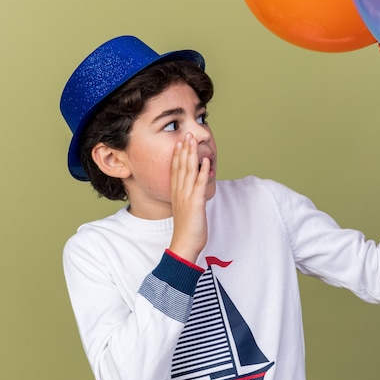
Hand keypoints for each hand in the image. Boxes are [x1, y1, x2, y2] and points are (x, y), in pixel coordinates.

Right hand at [168, 133, 209, 262]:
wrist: (184, 244)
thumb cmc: (187, 231)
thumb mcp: (186, 211)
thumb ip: (189, 200)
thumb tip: (194, 194)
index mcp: (176, 194)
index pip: (175, 170)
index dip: (177, 155)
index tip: (179, 143)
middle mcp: (179, 193)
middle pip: (180, 167)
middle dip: (184, 150)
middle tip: (186, 135)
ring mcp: (186, 197)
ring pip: (187, 172)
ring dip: (191, 155)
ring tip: (193, 141)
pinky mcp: (194, 203)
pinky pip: (198, 184)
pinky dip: (201, 172)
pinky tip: (205, 161)